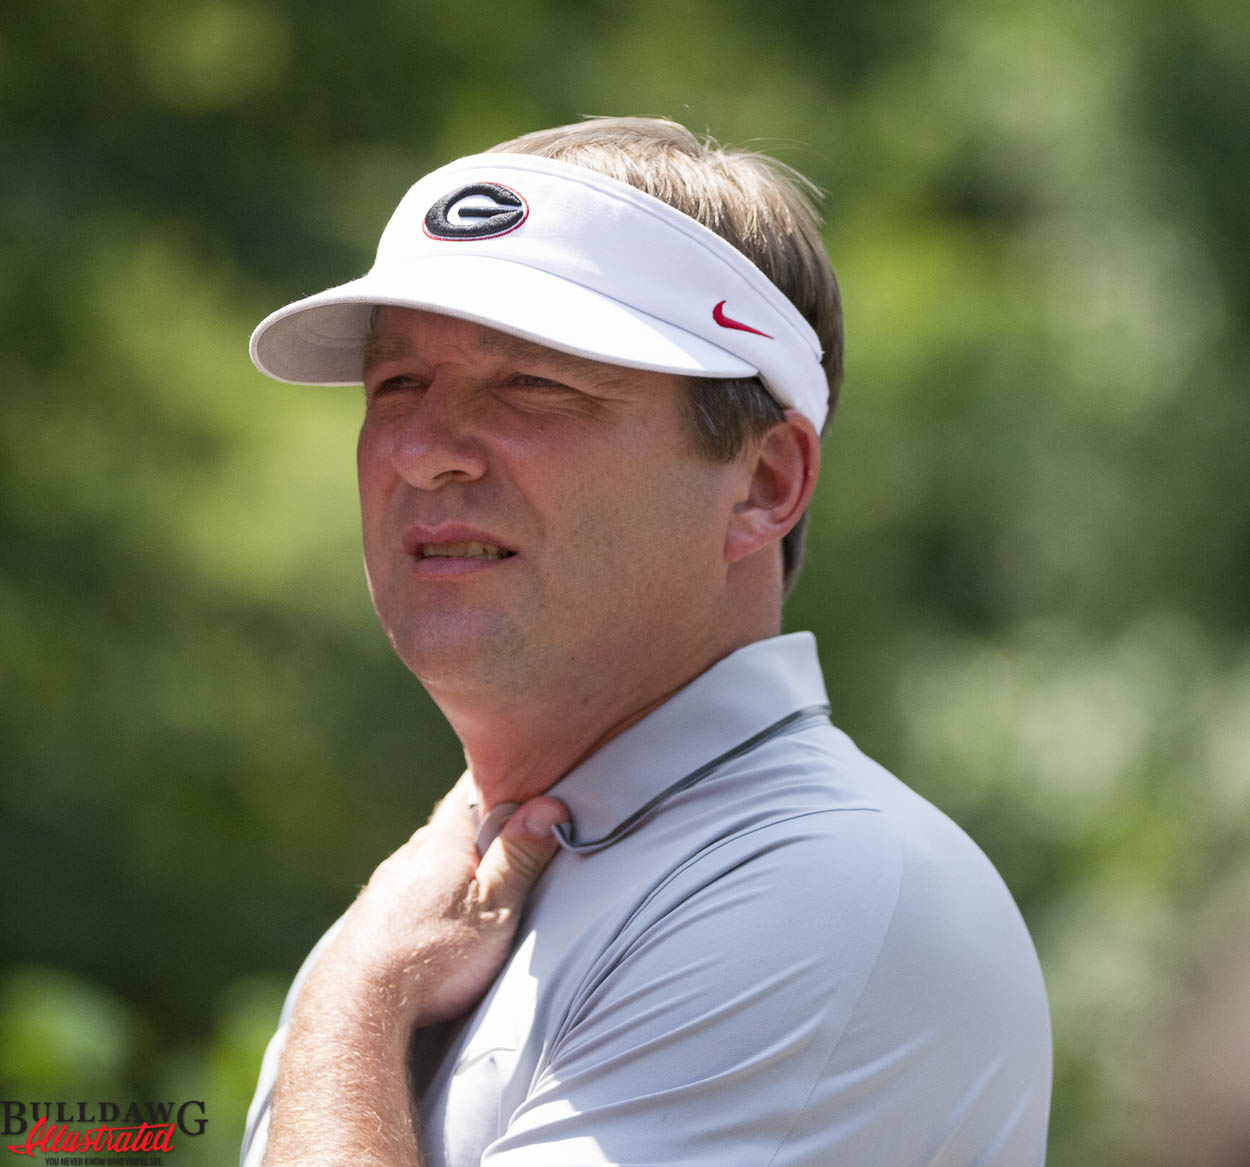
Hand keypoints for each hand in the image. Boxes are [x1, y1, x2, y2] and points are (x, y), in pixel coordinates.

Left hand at [299, 774, 569, 1028]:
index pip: (473, 786)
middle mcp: (411, 853)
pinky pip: (410, 889)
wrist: (358, 1005)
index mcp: (444, 840)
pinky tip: (438, 916)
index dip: (501, 778)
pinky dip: (430, 892)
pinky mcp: (374, 915)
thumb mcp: (495, 909)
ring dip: (454, 863)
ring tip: (479, 883)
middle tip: (515, 833)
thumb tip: (550, 805)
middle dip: (482, 825)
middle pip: (452, 824)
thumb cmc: (435, 958)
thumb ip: (520, 857)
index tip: (528, 781)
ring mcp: (387, 884)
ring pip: (429, 859)